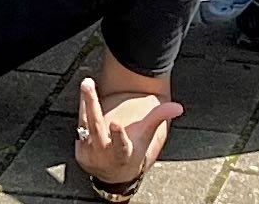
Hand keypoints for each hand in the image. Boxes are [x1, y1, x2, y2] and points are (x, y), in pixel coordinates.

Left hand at [73, 77, 179, 191]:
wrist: (114, 175)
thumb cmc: (134, 151)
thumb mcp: (146, 137)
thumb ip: (158, 118)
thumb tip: (178, 107)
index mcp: (123, 153)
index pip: (120, 146)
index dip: (118, 136)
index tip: (115, 122)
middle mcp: (104, 155)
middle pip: (96, 127)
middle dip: (91, 104)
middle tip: (87, 84)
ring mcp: (89, 154)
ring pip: (84, 123)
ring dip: (85, 103)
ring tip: (87, 83)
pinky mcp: (79, 152)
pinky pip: (79, 126)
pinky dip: (82, 112)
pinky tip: (85, 99)